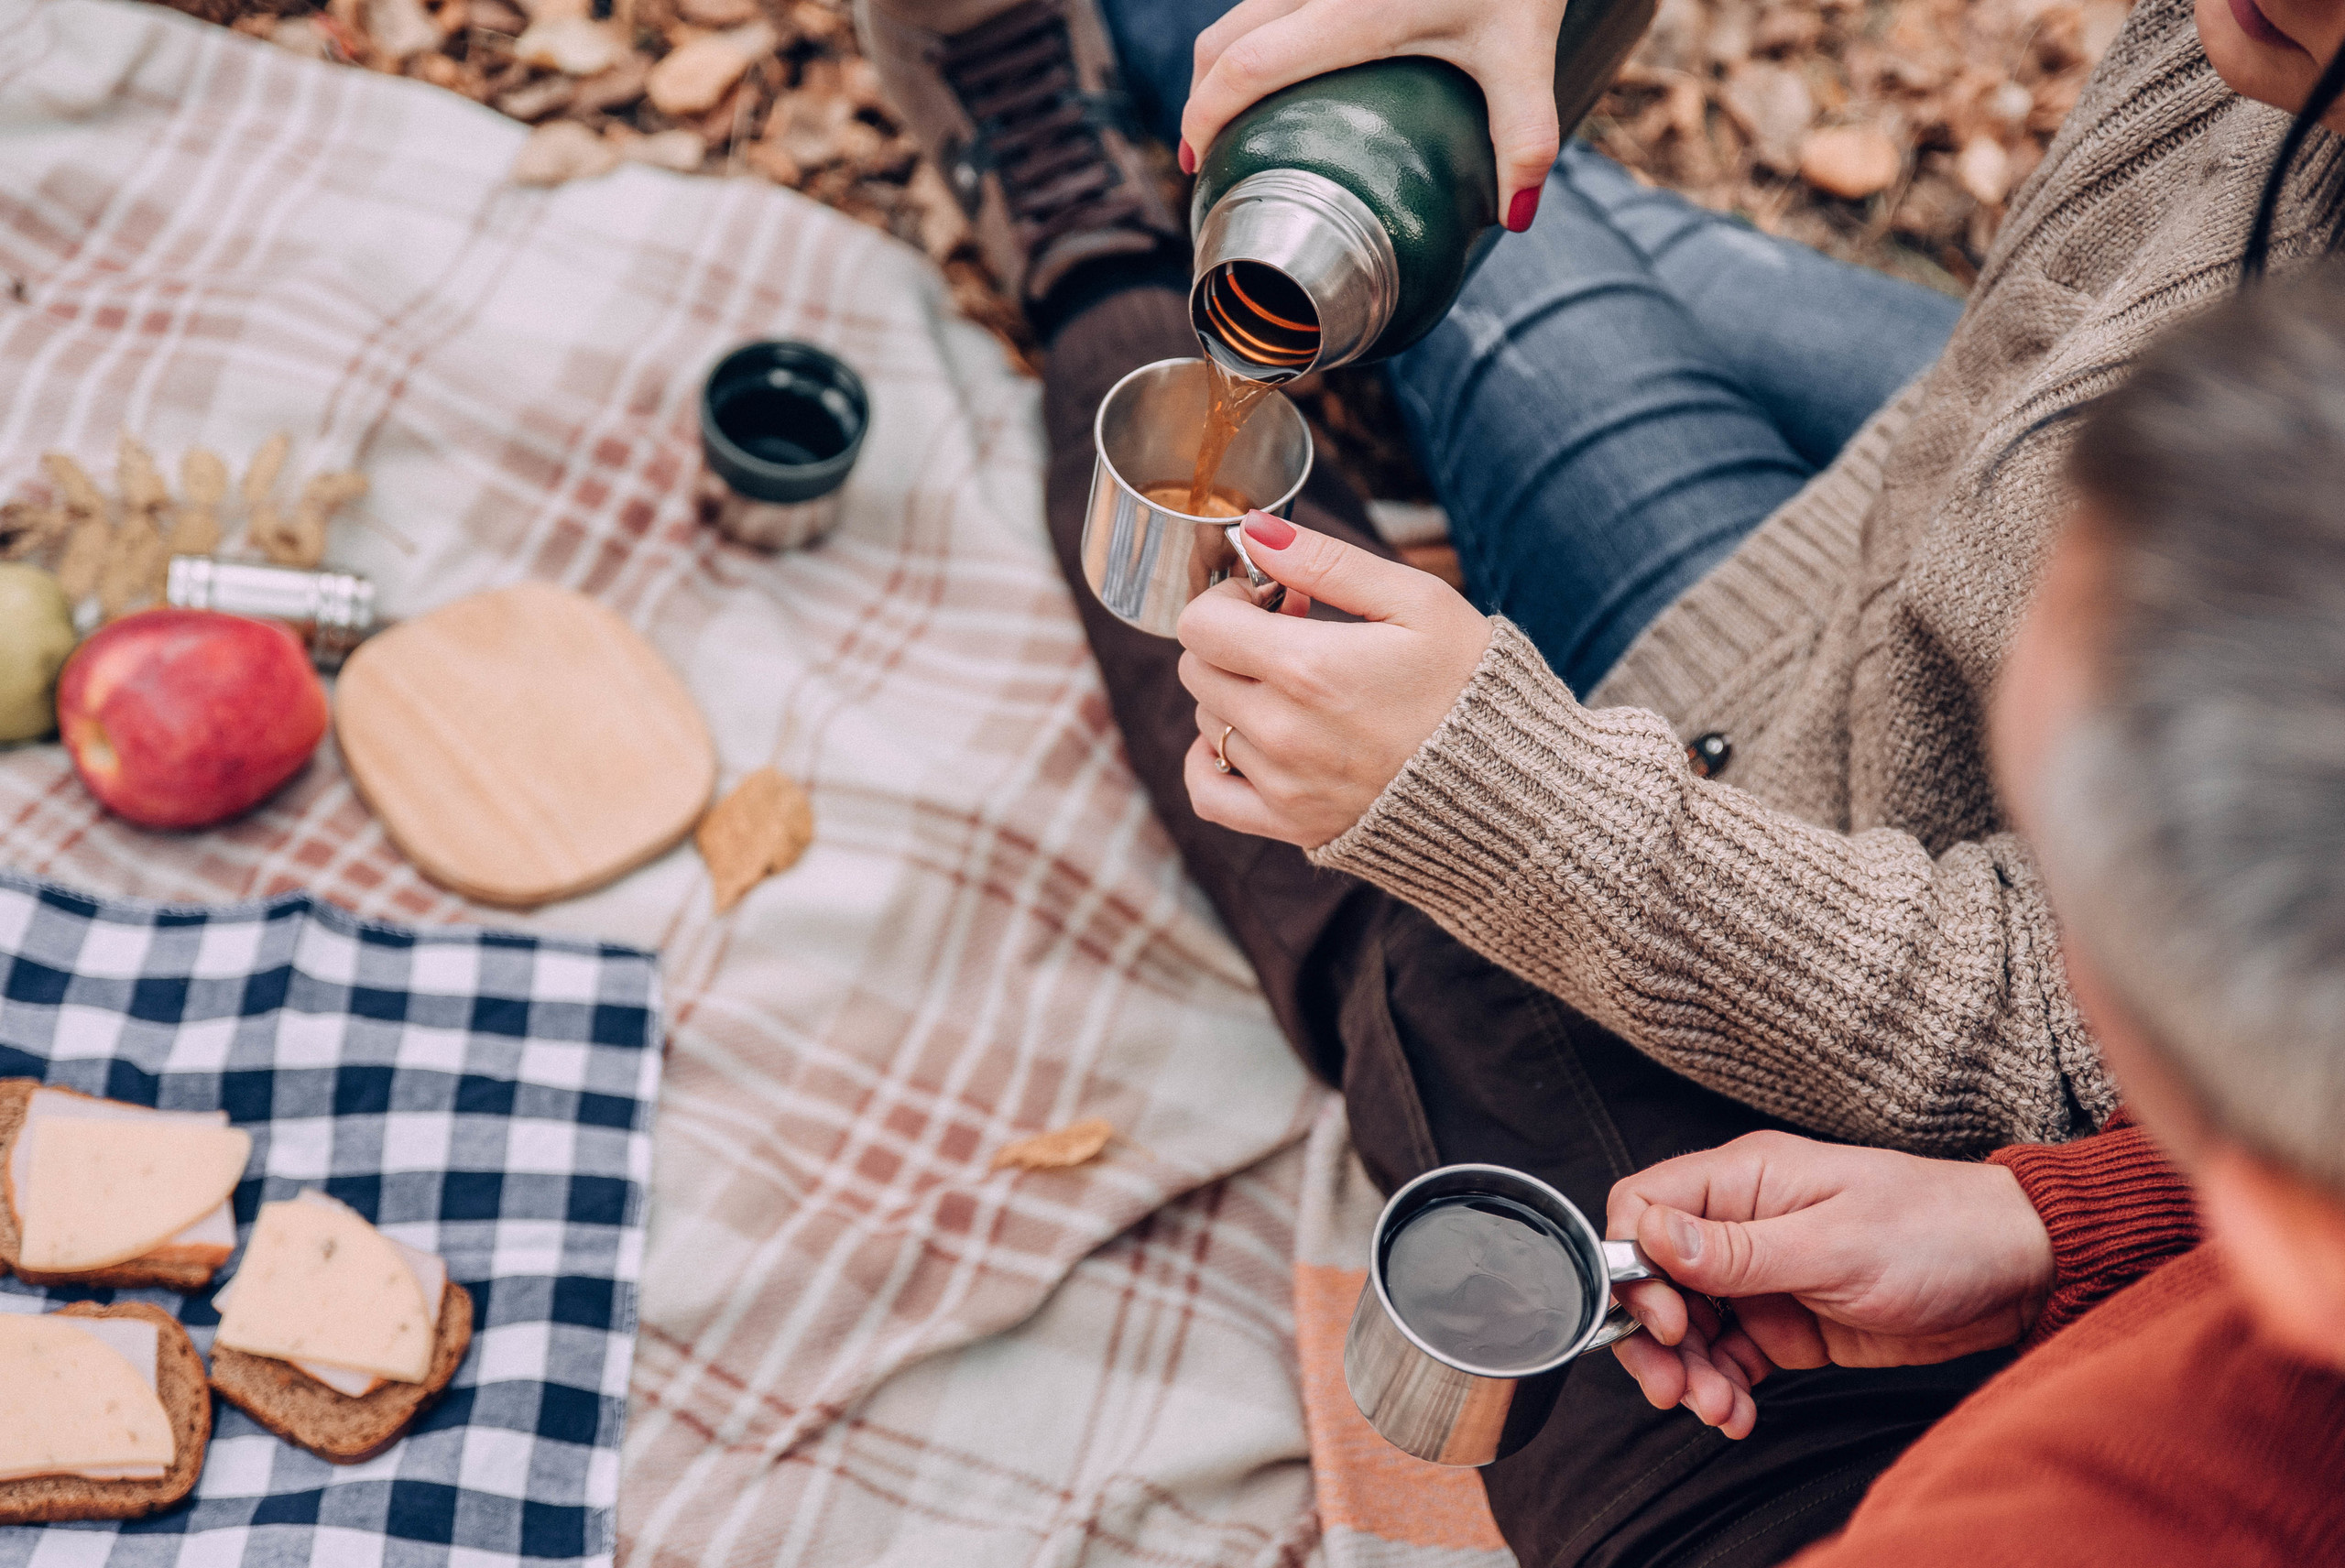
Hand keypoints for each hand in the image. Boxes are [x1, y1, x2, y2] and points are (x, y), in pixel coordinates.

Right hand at [1178, 0, 1570, 228]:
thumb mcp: (1526, 51)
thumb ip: (1523, 138)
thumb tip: (1515, 218)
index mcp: (1353, 12)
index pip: (1246, 67)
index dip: (1205, 116)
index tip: (1196, 161)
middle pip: (1222, 40)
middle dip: (1199, 99)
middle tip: (1206, 155)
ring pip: (1239, 12)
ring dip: (1222, 65)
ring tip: (1234, 119)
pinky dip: (1252, 36)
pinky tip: (1275, 68)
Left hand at [1178, 511, 1489, 848]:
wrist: (1516, 787)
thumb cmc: (1472, 685)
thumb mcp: (1417, 602)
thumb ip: (1325, 560)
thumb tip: (1254, 529)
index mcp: (1309, 669)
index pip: (1202, 624)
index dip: (1229, 599)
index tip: (1273, 600)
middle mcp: (1283, 732)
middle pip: (1198, 670)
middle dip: (1233, 642)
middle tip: (1293, 638)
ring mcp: (1284, 785)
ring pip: (1206, 723)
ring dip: (1235, 696)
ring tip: (1299, 688)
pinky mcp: (1292, 825)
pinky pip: (1207, 793)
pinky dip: (1210, 763)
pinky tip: (1250, 741)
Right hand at [1605, 1132, 2055, 1440]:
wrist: (2017, 1274)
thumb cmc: (1937, 1232)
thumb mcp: (1834, 1245)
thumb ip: (1737, 1250)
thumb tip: (1650, 1238)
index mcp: (1744, 1180)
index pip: (1643, 1208)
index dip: (1631, 1265)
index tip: (1658, 1316)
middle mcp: (1743, 1224)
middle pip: (1655, 1276)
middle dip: (1653, 1337)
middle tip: (1672, 1385)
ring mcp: (1763, 1275)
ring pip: (1688, 1325)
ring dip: (1690, 1372)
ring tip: (1718, 1409)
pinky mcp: (1787, 1322)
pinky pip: (1730, 1357)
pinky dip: (1724, 1388)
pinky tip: (1738, 1412)